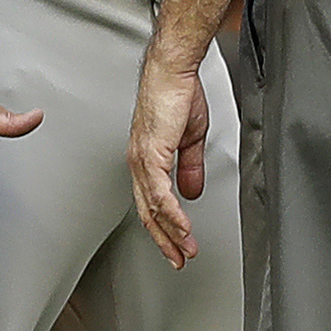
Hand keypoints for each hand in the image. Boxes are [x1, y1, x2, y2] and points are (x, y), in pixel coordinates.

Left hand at [128, 56, 212, 267]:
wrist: (174, 71)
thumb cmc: (179, 94)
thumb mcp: (190, 138)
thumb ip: (189, 166)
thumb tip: (191, 191)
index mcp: (147, 160)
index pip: (153, 203)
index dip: (166, 227)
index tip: (180, 244)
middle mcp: (139, 164)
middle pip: (148, 213)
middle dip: (165, 240)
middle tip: (179, 259)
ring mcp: (142, 161)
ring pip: (153, 208)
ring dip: (172, 232)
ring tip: (185, 249)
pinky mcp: (150, 155)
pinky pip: (160, 193)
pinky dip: (173, 214)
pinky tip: (183, 226)